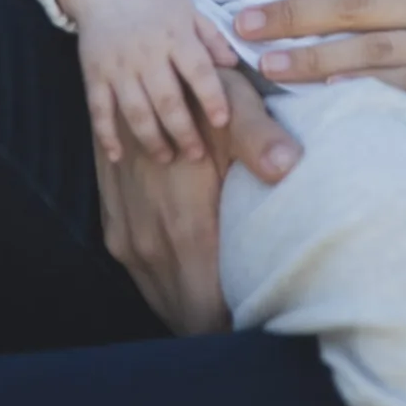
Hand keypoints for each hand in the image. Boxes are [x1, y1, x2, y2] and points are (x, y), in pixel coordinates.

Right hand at [64, 0, 238, 164]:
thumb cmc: (154, 0)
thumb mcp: (188, 9)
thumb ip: (212, 38)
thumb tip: (235, 65)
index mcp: (175, 34)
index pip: (198, 71)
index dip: (211, 98)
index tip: (223, 122)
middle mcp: (146, 52)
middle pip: (167, 100)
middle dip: (184, 132)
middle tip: (197, 156)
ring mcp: (118, 65)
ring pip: (135, 111)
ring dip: (152, 139)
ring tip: (167, 158)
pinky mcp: (94, 74)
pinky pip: (99, 109)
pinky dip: (107, 135)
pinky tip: (118, 156)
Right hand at [95, 69, 301, 333]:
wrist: (133, 76)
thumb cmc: (196, 92)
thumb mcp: (234, 105)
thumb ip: (261, 139)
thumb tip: (290, 167)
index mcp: (184, 230)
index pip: (208, 317)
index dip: (238, 330)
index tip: (266, 326)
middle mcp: (148, 246)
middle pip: (186, 320)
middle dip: (218, 328)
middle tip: (258, 323)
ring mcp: (127, 242)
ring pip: (164, 303)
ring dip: (194, 310)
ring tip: (234, 309)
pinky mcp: (115, 233)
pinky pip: (146, 282)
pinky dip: (174, 290)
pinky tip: (202, 282)